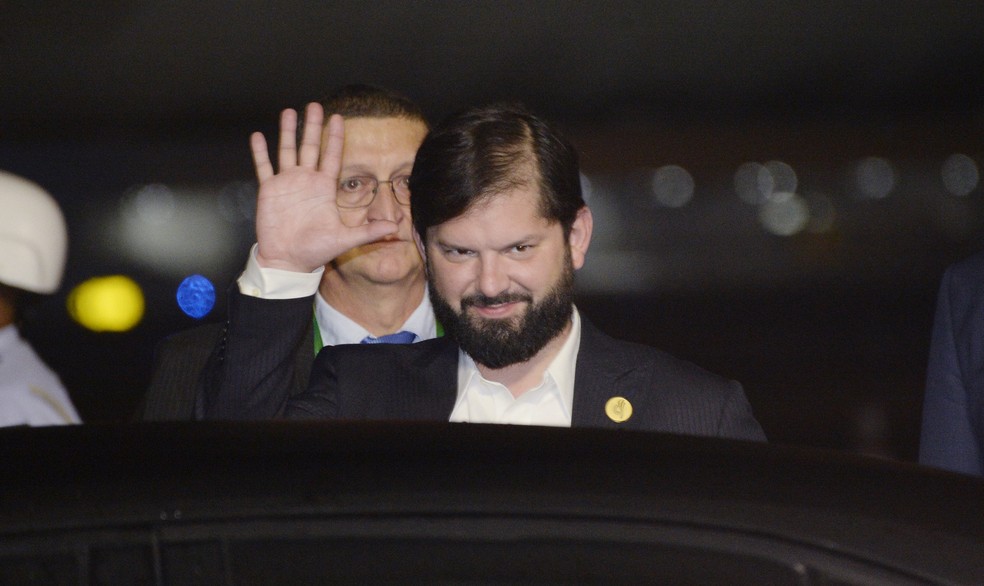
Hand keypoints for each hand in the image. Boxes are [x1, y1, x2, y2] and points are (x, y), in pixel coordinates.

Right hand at [249, 103, 397, 271]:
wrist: (289, 260)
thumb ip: (369, 232)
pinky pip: (264, 167)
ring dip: (288, 132)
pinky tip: (258, 136)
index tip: (339, 119)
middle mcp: (307, 181)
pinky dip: (260, 152)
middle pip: (310, 147)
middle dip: (313, 126)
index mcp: (324, 188)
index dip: (335, 138)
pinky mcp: (269, 190)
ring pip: (287, 151)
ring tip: (289, 112)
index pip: (332, 157)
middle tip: (315, 105)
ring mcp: (287, 183)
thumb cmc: (316, 250)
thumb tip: (395, 228)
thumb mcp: (345, 239)